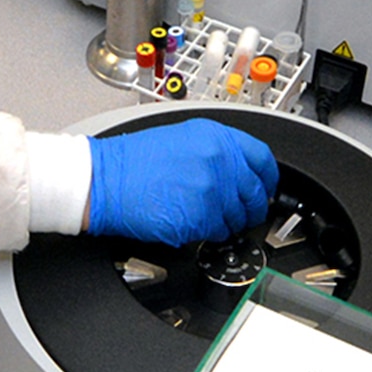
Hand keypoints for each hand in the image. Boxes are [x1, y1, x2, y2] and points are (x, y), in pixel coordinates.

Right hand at [86, 120, 277, 245]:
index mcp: (216, 138)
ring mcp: (211, 192)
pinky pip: (215, 233)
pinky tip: (189, 222)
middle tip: (242, 212)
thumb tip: (239, 170)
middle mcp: (218, 162)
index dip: (268, 178)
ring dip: (227, 222)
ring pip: (237, 218)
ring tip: (205, 216)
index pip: (263, 159)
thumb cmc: (133, 161)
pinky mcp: (199, 219)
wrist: (104, 180)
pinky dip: (206, 233)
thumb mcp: (182, 138)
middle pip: (255, 194)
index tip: (266, 187)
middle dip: (251, 208)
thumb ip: (216, 150)